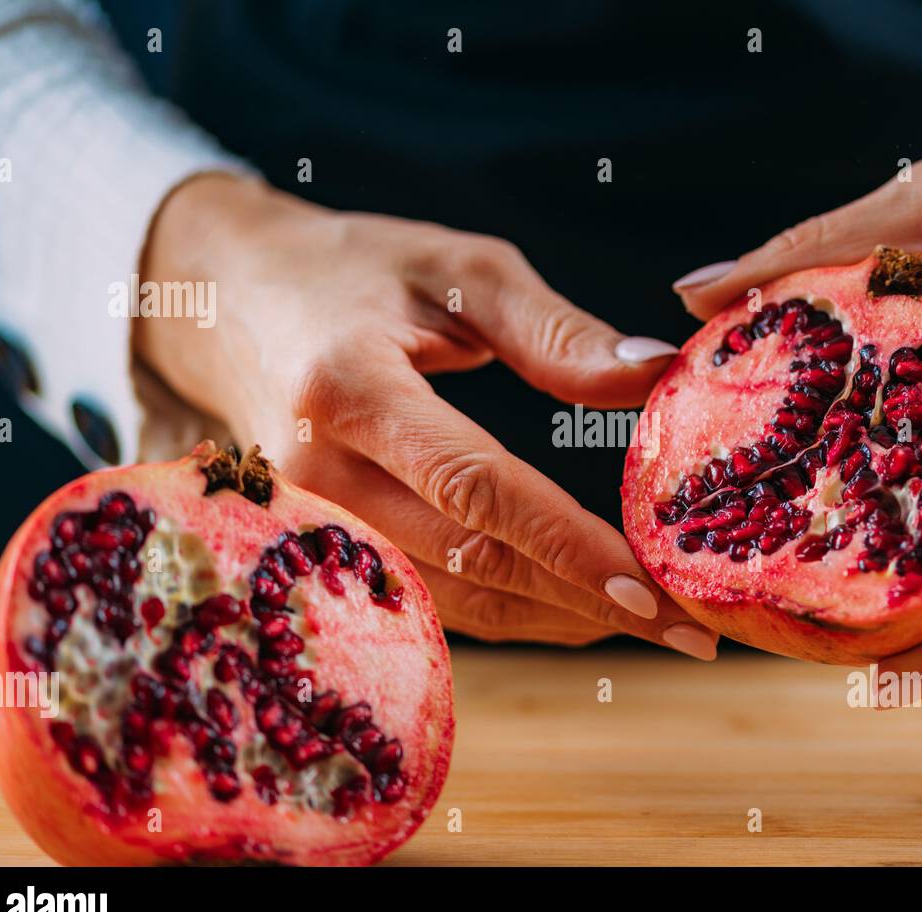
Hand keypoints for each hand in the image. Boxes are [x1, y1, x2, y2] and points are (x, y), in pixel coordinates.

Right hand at [136, 174, 718, 658]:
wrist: (230, 301)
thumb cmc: (356, 272)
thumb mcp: (457, 271)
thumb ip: (555, 331)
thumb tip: (656, 377)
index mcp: (348, 389)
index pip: (473, 487)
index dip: (566, 545)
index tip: (653, 588)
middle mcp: (314, 475)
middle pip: (469, 561)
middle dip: (586, 602)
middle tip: (691, 629)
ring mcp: (306, 525)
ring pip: (451, 599)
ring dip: (556, 619)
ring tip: (652, 623)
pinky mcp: (320, 548)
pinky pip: (428, 597)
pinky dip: (510, 608)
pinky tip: (577, 608)